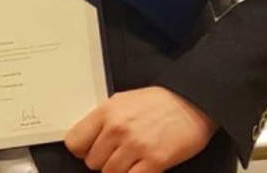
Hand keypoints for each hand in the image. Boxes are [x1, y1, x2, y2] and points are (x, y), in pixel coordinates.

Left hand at [64, 86, 216, 172]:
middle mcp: (118, 128)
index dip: (82, 150)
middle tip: (118, 155)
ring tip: (132, 159)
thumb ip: (103, 120)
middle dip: (104, 162)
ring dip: (120, 170)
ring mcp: (136, 145)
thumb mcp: (122, 101)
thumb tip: (88, 140)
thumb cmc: (158, 102)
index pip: (74, 142)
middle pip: (92, 162)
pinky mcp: (154, 160)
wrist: (191, 103)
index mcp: (106, 112)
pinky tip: (142, 167)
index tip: (90, 151)